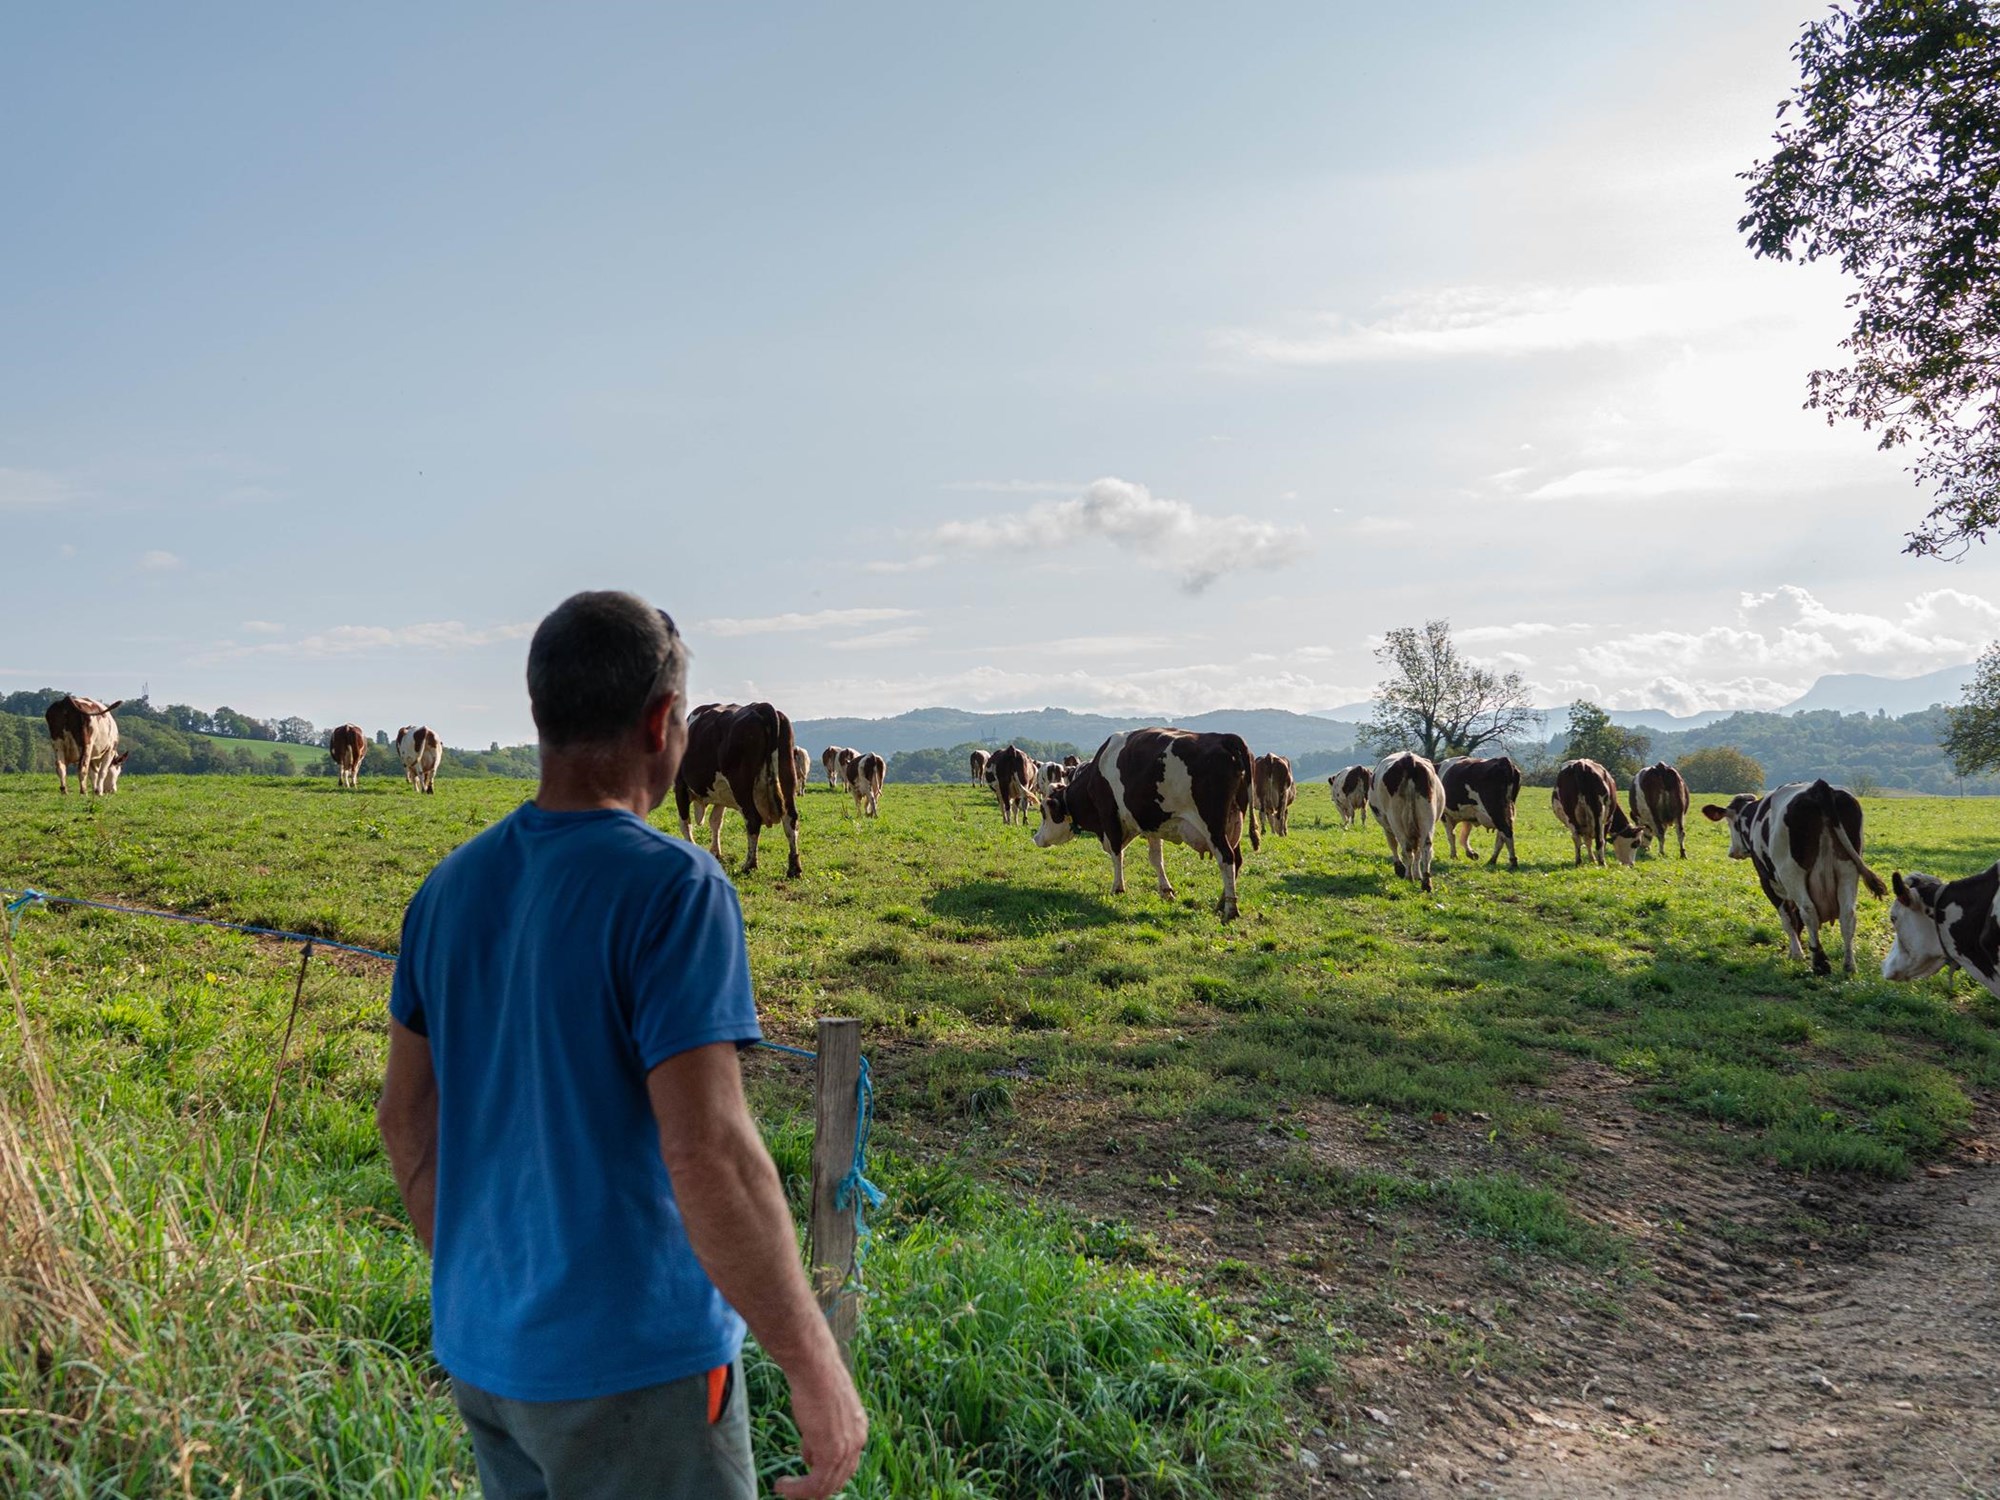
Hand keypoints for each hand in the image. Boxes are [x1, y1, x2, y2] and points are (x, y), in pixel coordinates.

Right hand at [774, 1354, 866, 1498]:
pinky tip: (782, 1485)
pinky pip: (814, 1485)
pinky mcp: (831, 1454)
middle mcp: (858, 1441)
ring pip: (825, 1486)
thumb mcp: (824, 1411)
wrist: (815, 1369)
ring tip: (784, 1488)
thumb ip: (821, 1433)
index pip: (846, 1463)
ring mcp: (846, 1449)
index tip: (808, 1472)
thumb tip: (811, 1453)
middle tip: (797, 1489)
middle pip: (839, 1479)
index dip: (827, 1472)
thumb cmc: (816, 1381)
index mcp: (858, 1429)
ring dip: (802, 1491)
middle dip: (816, 1487)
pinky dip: (797, 1490)